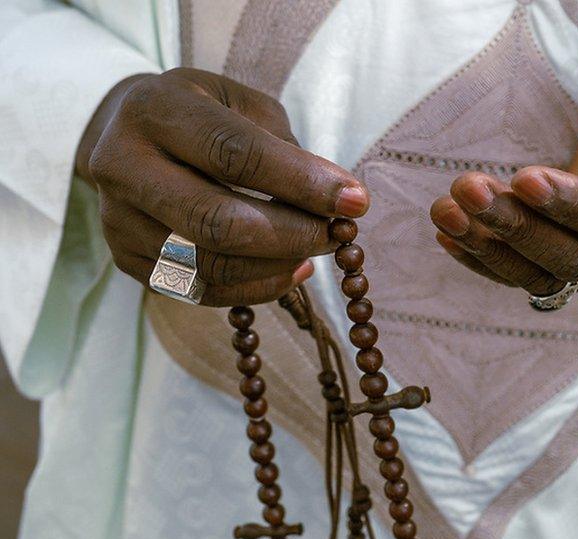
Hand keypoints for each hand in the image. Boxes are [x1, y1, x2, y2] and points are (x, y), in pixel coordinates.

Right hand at [78, 68, 368, 305]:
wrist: (129, 133)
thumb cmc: (205, 115)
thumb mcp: (243, 105)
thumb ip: (284, 148)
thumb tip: (334, 203)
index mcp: (154, 110)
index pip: (233, 154)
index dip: (301, 182)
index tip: (355, 202)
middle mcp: (122, 165)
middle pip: (216, 221)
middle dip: (292, 234)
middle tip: (337, 235)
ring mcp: (117, 219)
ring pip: (208, 265)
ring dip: (278, 265)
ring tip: (317, 250)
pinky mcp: (127, 260)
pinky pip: (200, 291)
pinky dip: (257, 288)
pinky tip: (292, 270)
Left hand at [429, 44, 577, 295]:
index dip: (577, 207)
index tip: (524, 178)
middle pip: (577, 258)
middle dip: (519, 227)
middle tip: (468, 189)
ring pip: (545, 274)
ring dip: (491, 247)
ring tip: (446, 210)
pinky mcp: (570, 263)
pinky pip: (525, 275)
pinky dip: (484, 258)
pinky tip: (448, 233)